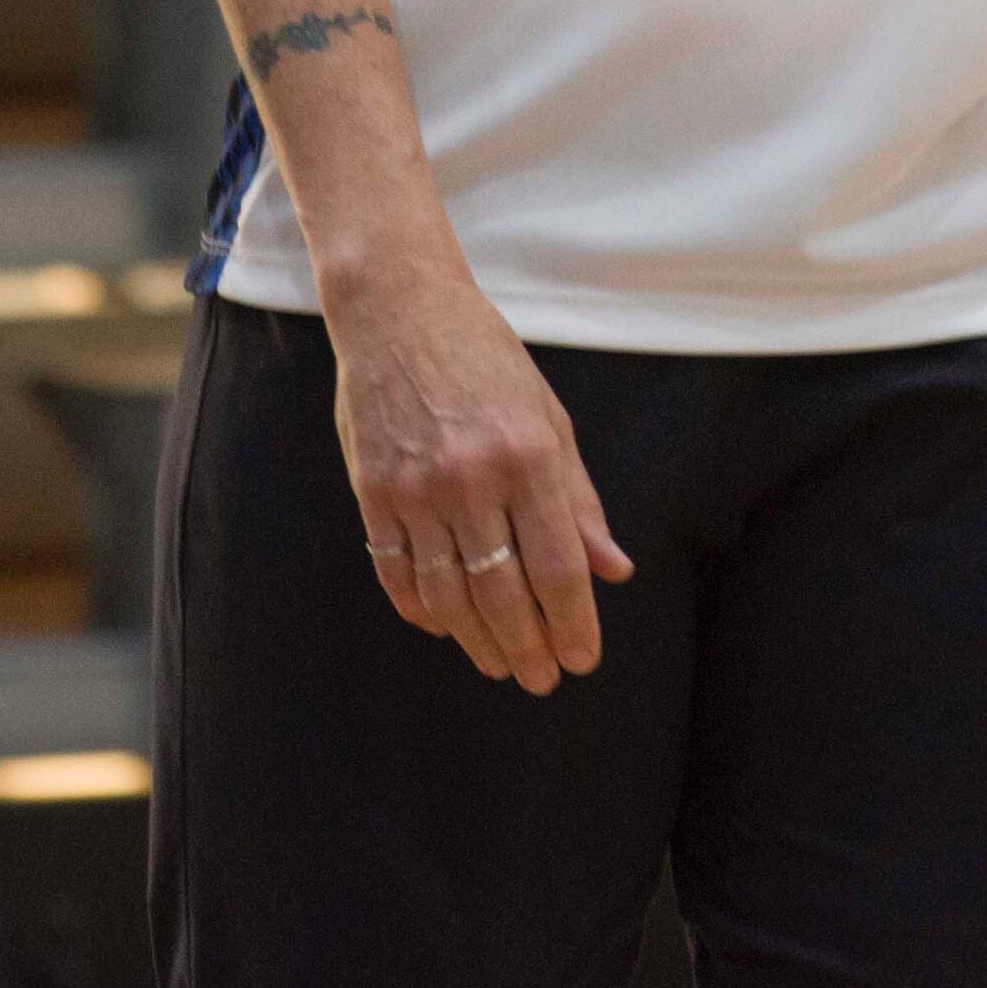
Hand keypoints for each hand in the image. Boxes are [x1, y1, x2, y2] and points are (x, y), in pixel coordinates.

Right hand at [321, 251, 631, 694]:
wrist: (398, 309)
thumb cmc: (486, 358)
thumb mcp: (549, 417)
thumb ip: (579, 500)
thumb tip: (614, 570)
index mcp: (529, 456)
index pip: (558, 568)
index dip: (574, 624)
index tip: (583, 659)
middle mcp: (472, 478)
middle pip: (504, 594)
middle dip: (529, 647)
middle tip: (542, 678)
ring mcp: (416, 489)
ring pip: (449, 596)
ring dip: (478, 641)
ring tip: (500, 664)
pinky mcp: (372, 492)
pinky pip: (397, 573)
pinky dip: (422, 610)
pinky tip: (445, 627)